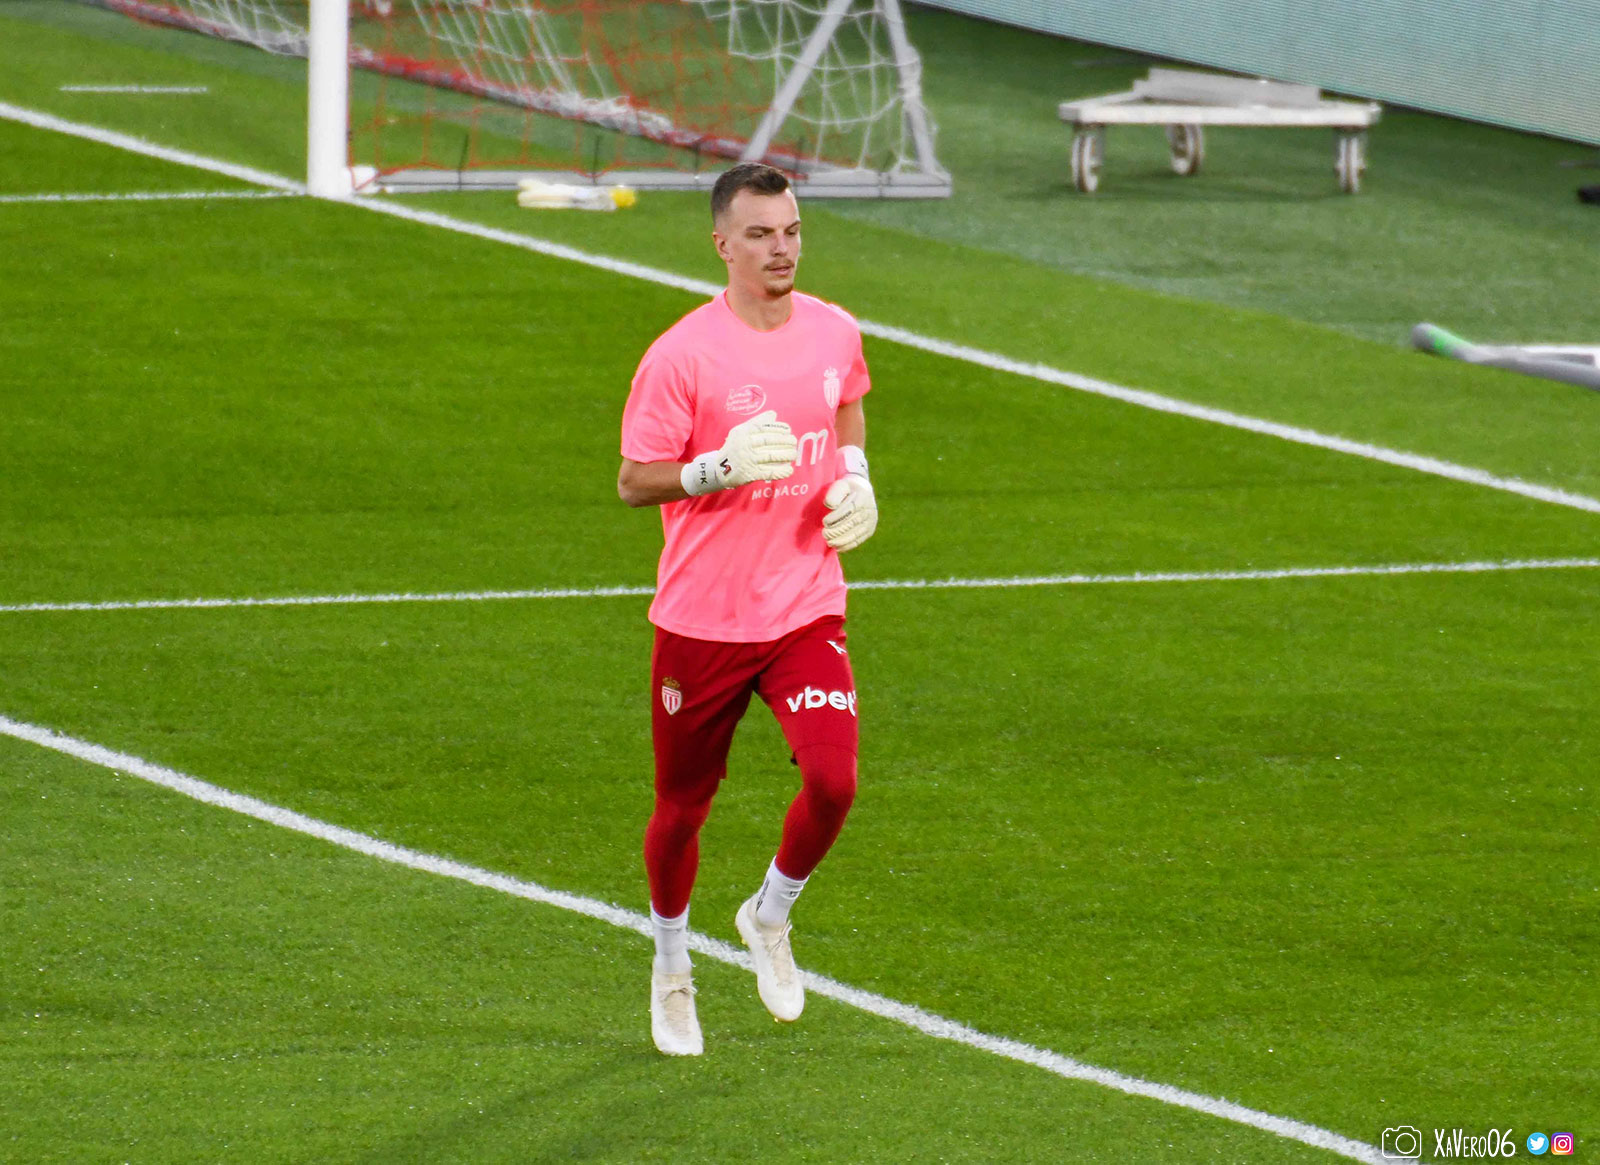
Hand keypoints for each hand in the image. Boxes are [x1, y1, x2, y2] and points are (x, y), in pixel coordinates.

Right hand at [682, 410, 796, 494]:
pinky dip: (781, 472)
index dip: (778, 428)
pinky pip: (769, 472)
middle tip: (794, 442)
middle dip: (785, 441)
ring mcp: (747, 460)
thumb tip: (774, 414)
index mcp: (743, 433)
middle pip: (769, 441)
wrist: (718, 469)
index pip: (764, 428)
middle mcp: (744, 445)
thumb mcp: (740, 432)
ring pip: (771, 456)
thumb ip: (757, 422)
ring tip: (794, 454)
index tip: (788, 430)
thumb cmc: (734, 447)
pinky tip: (789, 470)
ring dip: (786, 455)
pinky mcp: (750, 474)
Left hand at [822, 473, 876, 550]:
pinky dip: (847, 545)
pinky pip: (859, 540)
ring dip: (841, 540)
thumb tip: (830, 505)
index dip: (837, 518)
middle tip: (825, 534)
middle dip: (837, 531)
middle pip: (852, 524)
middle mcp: (869, 511)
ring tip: (829, 542)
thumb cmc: (847, 488)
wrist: (862, 491)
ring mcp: (871, 521)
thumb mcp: (841, 485)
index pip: (849, 510)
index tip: (825, 522)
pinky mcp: (870, 530)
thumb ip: (835, 493)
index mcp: (863, 497)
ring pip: (855, 534)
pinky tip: (838, 547)